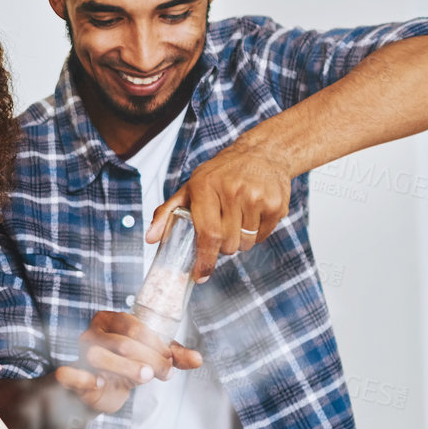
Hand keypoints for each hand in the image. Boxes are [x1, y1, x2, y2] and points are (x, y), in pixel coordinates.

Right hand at [51, 311, 201, 415]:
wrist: (102, 390)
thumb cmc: (128, 365)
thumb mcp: (152, 357)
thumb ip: (174, 356)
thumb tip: (198, 360)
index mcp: (111, 320)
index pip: (134, 327)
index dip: (156, 344)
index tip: (170, 361)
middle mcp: (93, 333)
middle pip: (122, 343)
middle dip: (149, 359)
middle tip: (165, 373)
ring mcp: (80, 354)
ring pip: (99, 357)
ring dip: (126, 369)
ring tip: (144, 378)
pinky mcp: (71, 377)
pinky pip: (68, 374)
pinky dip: (83, 379)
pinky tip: (101, 384)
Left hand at [147, 139, 292, 280]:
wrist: (262, 153)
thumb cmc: (220, 174)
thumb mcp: (191, 187)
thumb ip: (168, 212)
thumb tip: (151, 238)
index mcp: (206, 187)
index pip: (208, 234)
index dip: (205, 259)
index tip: (200, 275)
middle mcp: (233, 191)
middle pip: (227, 244)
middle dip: (222, 246)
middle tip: (222, 228)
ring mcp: (257, 197)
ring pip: (245, 244)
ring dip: (239, 240)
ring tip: (238, 217)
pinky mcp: (276, 205)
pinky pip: (262, 237)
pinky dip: (255, 233)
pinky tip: (253, 213)